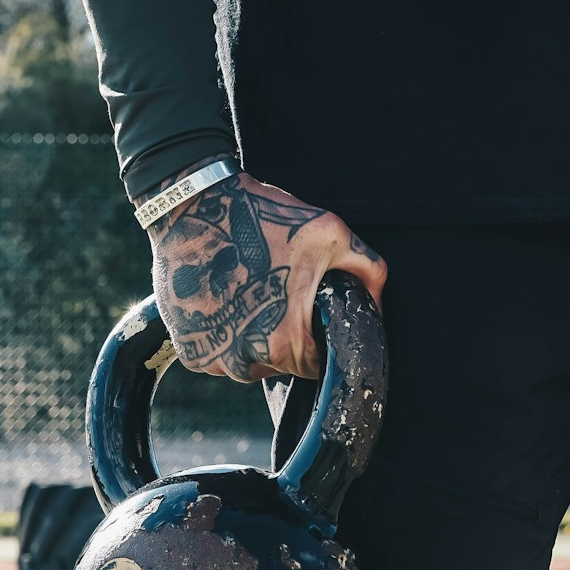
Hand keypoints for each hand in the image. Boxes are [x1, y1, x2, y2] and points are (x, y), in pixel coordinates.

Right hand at [140, 161, 386, 381]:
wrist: (192, 205)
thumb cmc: (263, 217)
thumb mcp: (331, 233)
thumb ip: (367, 270)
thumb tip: (378, 303)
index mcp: (287, 343)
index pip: (316, 364)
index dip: (317, 338)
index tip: (308, 311)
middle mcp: (247, 363)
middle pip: (282, 364)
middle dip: (286, 335)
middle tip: (277, 292)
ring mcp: (215, 360)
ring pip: (249, 362)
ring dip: (253, 339)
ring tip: (249, 293)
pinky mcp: (190, 352)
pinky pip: (219, 357)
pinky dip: (224, 336)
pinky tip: (225, 301)